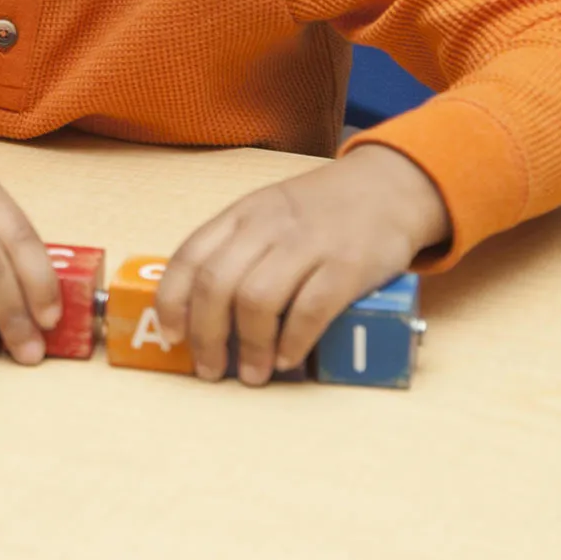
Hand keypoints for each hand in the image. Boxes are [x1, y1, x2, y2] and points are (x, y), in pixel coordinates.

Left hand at [153, 144, 449, 384]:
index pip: (190, 256)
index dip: (173, 300)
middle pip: (218, 284)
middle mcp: (268, 226)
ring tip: (253, 372)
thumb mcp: (268, 213)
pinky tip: (287, 359)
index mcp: (241, 214)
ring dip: (249, 345)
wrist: (389, 187)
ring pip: (257, 299)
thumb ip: (237, 249)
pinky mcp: (347, 266)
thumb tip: (200, 311)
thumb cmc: (320, 210)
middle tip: (210, 369)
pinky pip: (310, 310)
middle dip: (207, 335)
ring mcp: (308, 243)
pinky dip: (292, 341)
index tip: (171, 335)